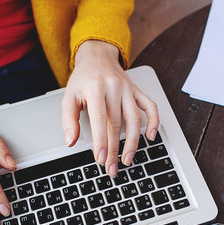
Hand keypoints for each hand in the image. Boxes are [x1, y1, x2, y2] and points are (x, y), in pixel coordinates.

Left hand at [62, 40, 158, 176]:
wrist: (97, 56)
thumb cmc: (83, 79)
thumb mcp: (69, 96)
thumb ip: (69, 120)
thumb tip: (71, 141)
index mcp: (95, 89)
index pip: (100, 120)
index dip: (101, 141)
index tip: (101, 159)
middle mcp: (114, 88)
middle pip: (116, 124)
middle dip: (115, 149)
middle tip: (112, 168)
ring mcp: (128, 89)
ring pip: (135, 119)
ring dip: (133, 142)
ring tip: (127, 159)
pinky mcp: (137, 91)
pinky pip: (150, 106)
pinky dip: (154, 121)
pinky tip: (152, 137)